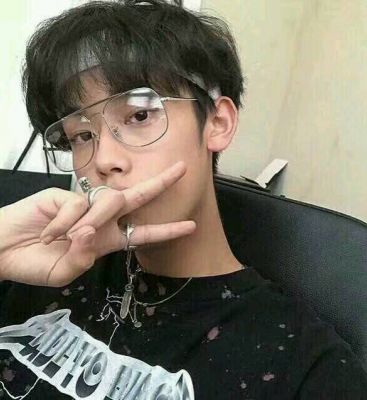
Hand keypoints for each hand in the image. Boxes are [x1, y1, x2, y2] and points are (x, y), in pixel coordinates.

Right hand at [0, 161, 195, 286]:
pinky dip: (62, 224)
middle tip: (183, 169)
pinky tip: (47, 233)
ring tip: (66, 238)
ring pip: (109, 201)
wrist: (3, 251)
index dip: (167, 230)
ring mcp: (83, 204)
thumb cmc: (34, 263)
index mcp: (107, 240)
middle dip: (160, 182)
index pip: (143, 232)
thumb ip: (82, 258)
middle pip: (137, 196)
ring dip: (91, 223)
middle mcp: (100, 219)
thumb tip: (90, 232)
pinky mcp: (64, 193)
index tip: (190, 225)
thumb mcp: (64, 274)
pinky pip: (76, 205)